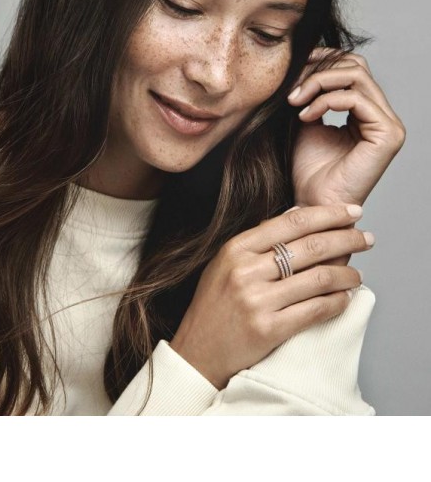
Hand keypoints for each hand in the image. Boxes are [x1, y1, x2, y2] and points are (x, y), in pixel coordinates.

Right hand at [169, 204, 372, 389]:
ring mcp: (257, 300)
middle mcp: (246, 271)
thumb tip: (299, 216)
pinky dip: (337, 302)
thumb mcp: (225, 263)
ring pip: (319, 278)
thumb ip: (257, 240)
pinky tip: (345, 297)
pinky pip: (316, 309)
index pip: (292, 222)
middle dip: (347, 239)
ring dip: (347, 274)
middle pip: (311, 246)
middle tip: (366, 239)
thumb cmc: (215, 305)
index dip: (328, 214)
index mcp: (236, 248)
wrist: (197, 351)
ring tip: (357, 274)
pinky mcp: (268, 329)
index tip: (351, 212)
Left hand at [288, 47, 405, 207]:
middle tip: (291, 87)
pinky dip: (325, 101)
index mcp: (365, 112)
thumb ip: (312, 95)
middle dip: (319, 69)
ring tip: (294, 101)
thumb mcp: (306, 123)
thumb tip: (303, 65)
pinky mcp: (388, 134)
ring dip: (318, 83)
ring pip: (356, 76)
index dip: (323, 59)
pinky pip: (356, 99)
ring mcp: (388, 124)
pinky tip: (305, 115)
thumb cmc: (308, 172)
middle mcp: (381, 115)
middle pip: (356, 66)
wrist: (312, 204)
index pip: (351, 68)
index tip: (294, 66)